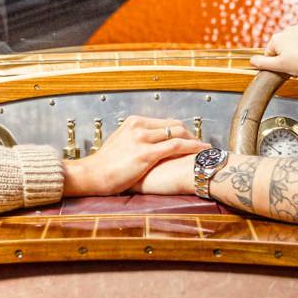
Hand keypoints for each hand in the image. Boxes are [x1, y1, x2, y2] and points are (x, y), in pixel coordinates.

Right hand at [62, 116, 199, 196]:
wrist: (91, 175)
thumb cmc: (103, 166)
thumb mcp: (118, 145)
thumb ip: (132, 140)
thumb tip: (141, 145)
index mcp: (133, 122)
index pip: (164, 122)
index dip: (180, 130)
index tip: (190, 138)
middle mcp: (139, 126)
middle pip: (174, 124)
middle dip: (190, 134)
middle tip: (201, 145)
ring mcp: (143, 138)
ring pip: (178, 132)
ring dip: (194, 140)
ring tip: (205, 150)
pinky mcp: (147, 153)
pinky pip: (177, 145)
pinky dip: (193, 147)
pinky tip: (202, 153)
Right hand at [250, 21, 297, 75]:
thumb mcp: (280, 66)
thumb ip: (263, 63)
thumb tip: (251, 60)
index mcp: (277, 39)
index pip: (271, 54)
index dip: (278, 63)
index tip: (287, 68)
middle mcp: (287, 29)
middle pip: (284, 46)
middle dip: (289, 56)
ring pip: (296, 41)